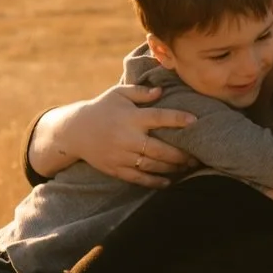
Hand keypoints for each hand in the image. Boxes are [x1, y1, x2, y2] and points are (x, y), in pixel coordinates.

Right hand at [30, 83, 196, 187]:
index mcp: (131, 118)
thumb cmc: (101, 108)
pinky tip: (168, 181)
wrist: (74, 131)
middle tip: (198, 156)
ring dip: (172, 168)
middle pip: (160, 149)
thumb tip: (161, 91)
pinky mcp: (116, 169)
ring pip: (152, 165)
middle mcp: (127, 138)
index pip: (158, 117)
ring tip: (187, 167)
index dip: (177, 119)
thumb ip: (140, 92)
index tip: (195, 121)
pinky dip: (154, 181)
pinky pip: (138, 178)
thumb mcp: (118, 94)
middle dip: (181, 154)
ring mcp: (121, 156)